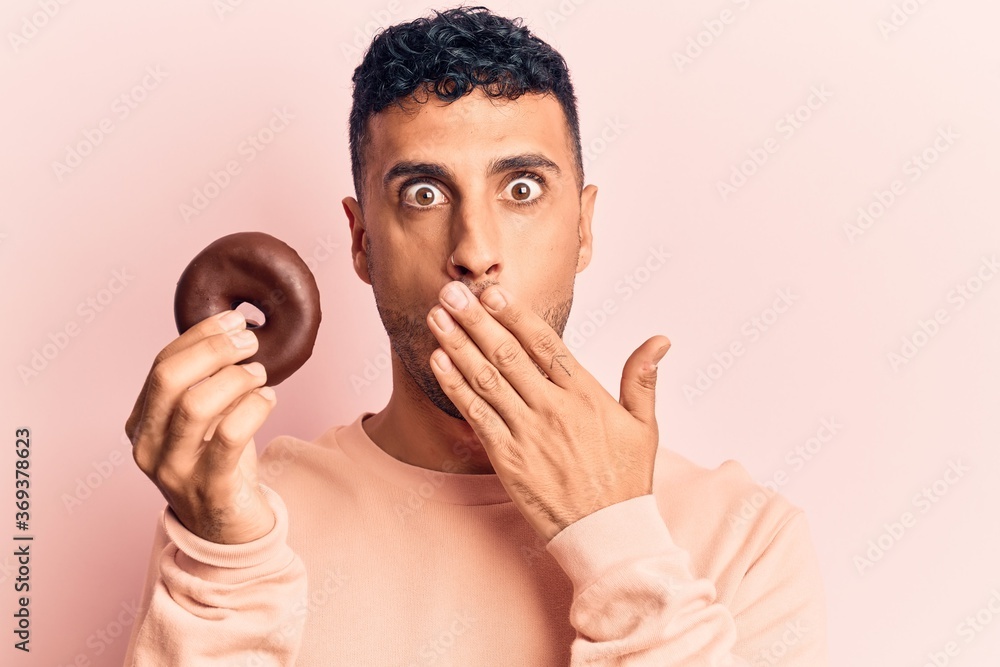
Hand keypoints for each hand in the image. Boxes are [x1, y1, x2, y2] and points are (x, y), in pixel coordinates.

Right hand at [125, 309, 277, 543]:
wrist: (228, 529)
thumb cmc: (218, 462)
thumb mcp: (204, 419)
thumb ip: (205, 381)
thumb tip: (233, 327)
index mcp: (141, 423)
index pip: (162, 365)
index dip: (199, 336)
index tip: (234, 320)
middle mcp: (149, 447)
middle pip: (170, 379)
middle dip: (213, 350)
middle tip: (250, 341)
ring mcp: (175, 471)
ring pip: (196, 405)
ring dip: (235, 378)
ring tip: (259, 374)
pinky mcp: (210, 488)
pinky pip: (230, 437)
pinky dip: (253, 408)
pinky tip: (268, 398)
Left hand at [426, 281, 669, 540]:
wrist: (606, 533)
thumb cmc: (625, 480)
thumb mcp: (644, 426)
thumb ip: (642, 378)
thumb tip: (660, 340)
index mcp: (585, 394)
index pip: (544, 344)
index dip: (514, 314)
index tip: (491, 292)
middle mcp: (553, 408)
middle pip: (508, 353)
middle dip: (476, 319)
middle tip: (451, 291)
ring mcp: (528, 432)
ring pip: (486, 378)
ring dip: (458, 344)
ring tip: (437, 317)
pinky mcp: (507, 458)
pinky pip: (476, 414)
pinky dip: (456, 386)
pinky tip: (439, 362)